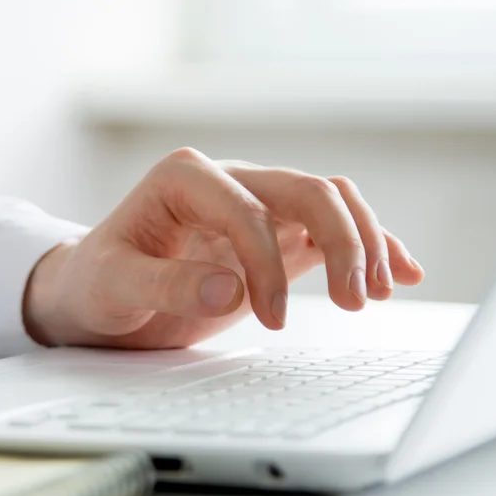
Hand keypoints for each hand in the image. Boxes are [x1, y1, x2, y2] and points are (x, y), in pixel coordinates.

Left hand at [24, 147, 423, 348]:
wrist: (92, 296)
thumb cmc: (96, 284)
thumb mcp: (113, 288)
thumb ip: (165, 285)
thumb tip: (230, 287)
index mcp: (185, 177)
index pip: (249, 208)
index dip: (268, 262)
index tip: (273, 318)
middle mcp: (229, 180)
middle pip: (308, 190)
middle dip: (341, 242)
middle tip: (355, 301)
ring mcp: (257, 205)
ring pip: (331, 202)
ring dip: (364, 242)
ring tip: (376, 293)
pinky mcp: (275, 238)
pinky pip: (331, 233)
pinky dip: (371, 248)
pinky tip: (403, 273)